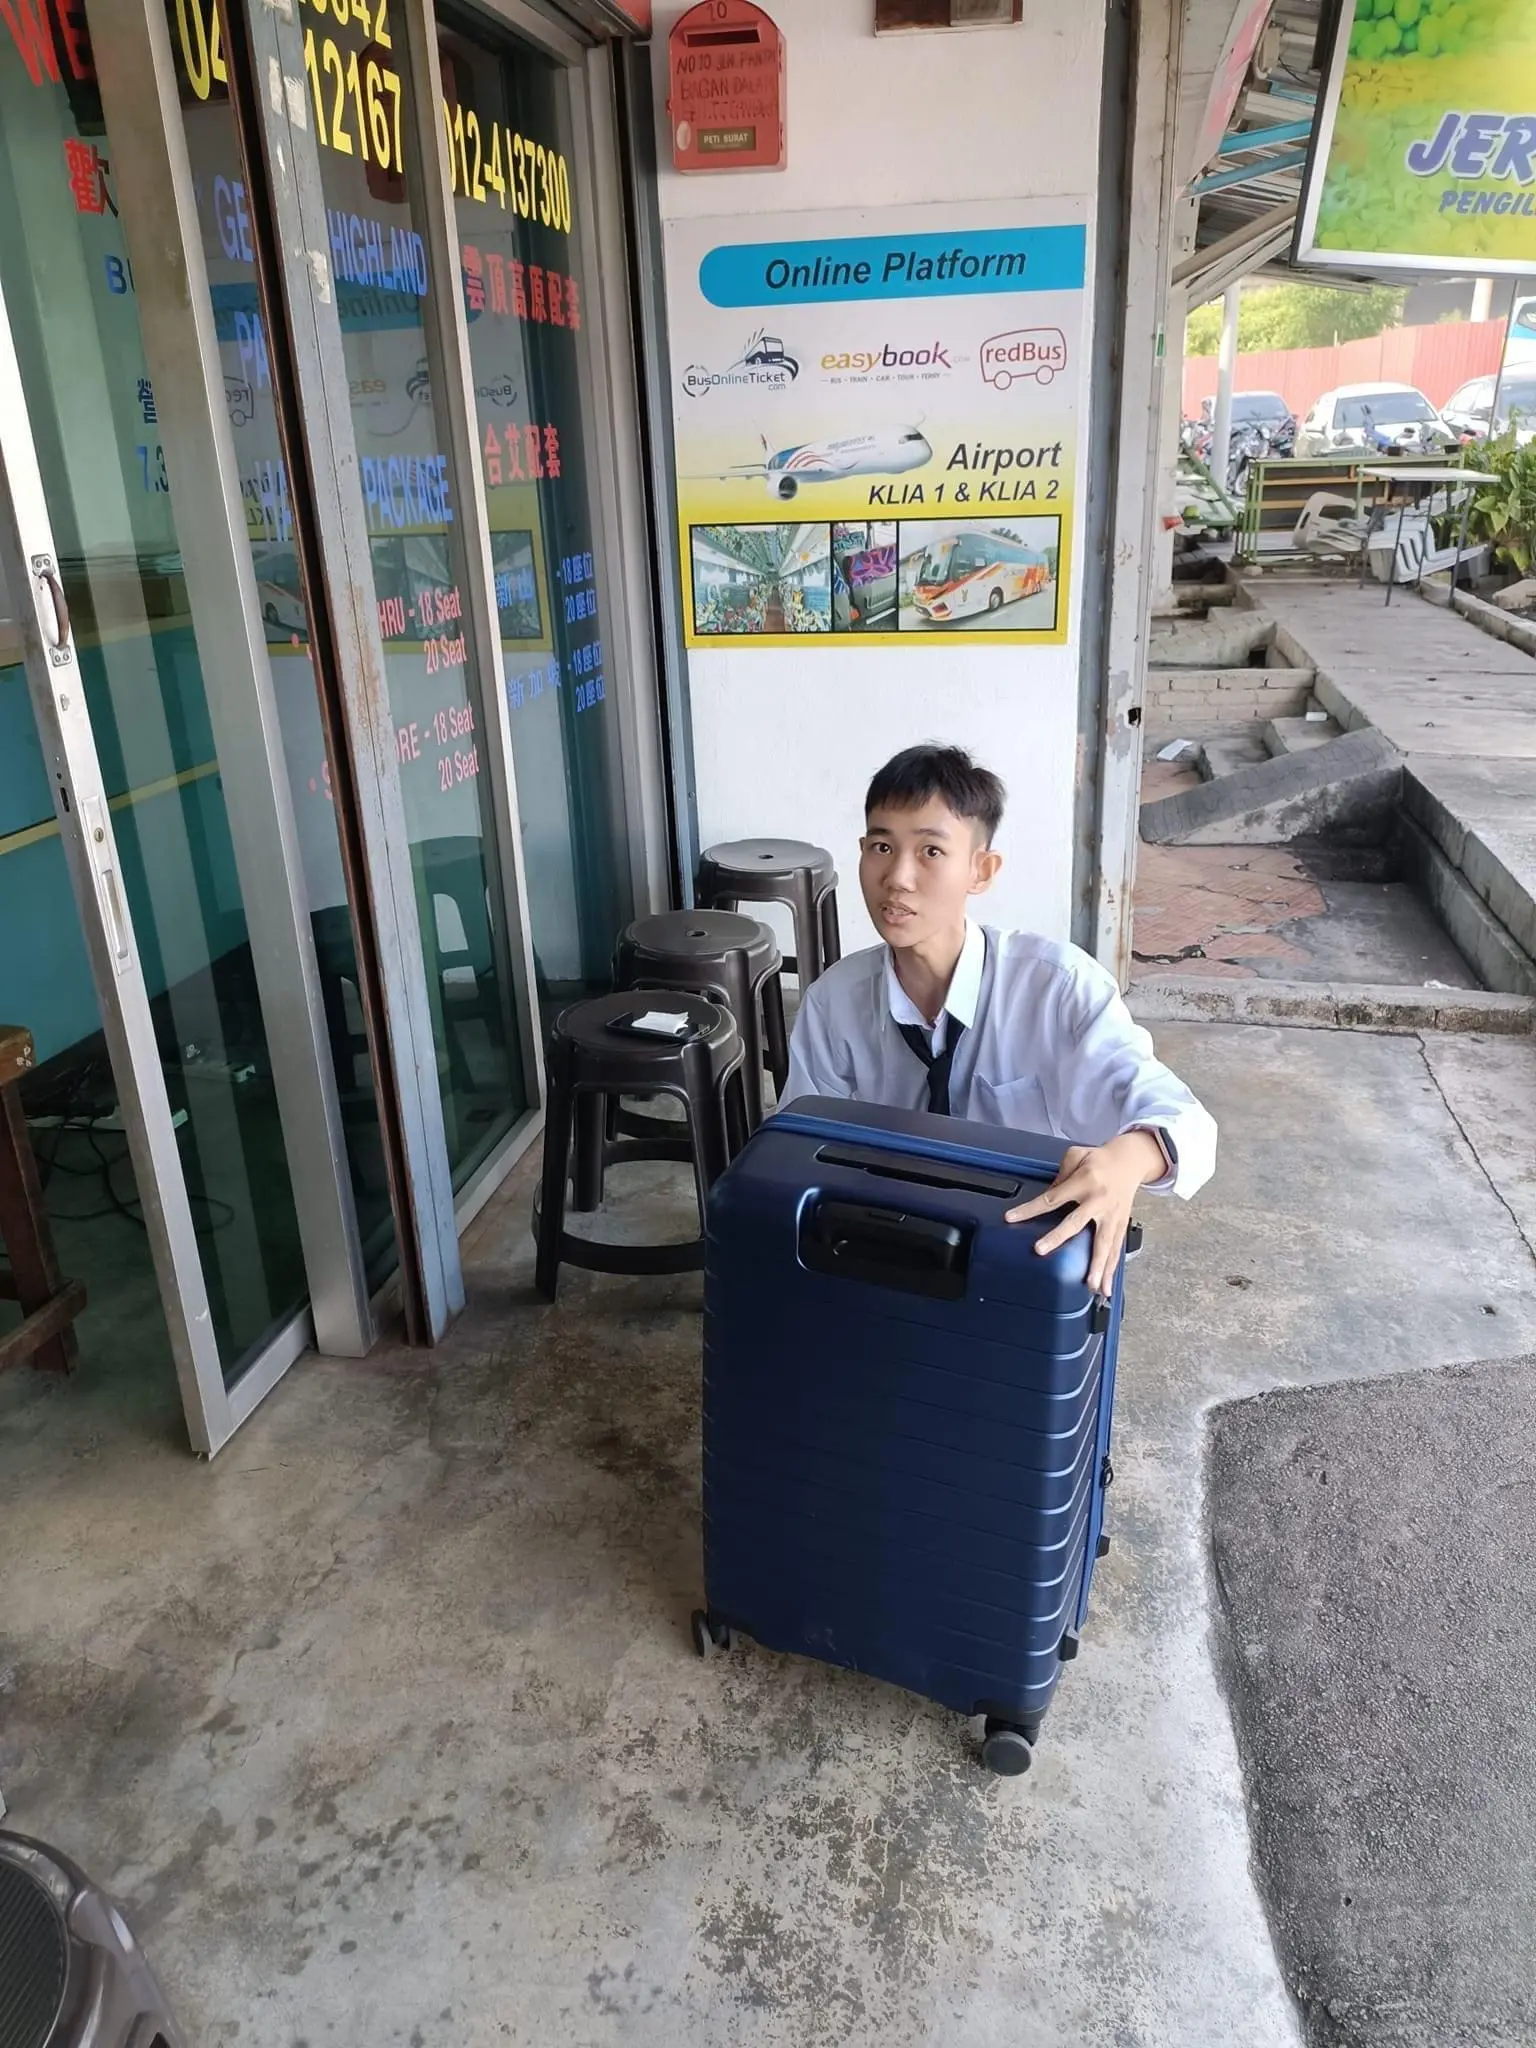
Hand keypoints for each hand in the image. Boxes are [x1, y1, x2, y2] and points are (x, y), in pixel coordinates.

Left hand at [1003, 1131, 1164, 1295]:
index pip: (1052, 1198)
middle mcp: (1098, 1200)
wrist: (1130, 1161)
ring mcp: (1111, 1215)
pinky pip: (1115, 1250)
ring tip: (1090, 1286)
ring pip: (1103, 1243)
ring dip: (1097, 1266)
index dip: (1030, 1209)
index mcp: (1085, 1181)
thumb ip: (1060, 1175)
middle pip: (1075, 1222)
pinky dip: (1111, 1270)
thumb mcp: (1077, 1155)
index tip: (1011, 1218)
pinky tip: (1105, 1288)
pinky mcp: (1121, 1224)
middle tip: (1040, 1250)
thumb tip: (1047, 1196)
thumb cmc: (1100, 1159)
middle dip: (1058, 1237)